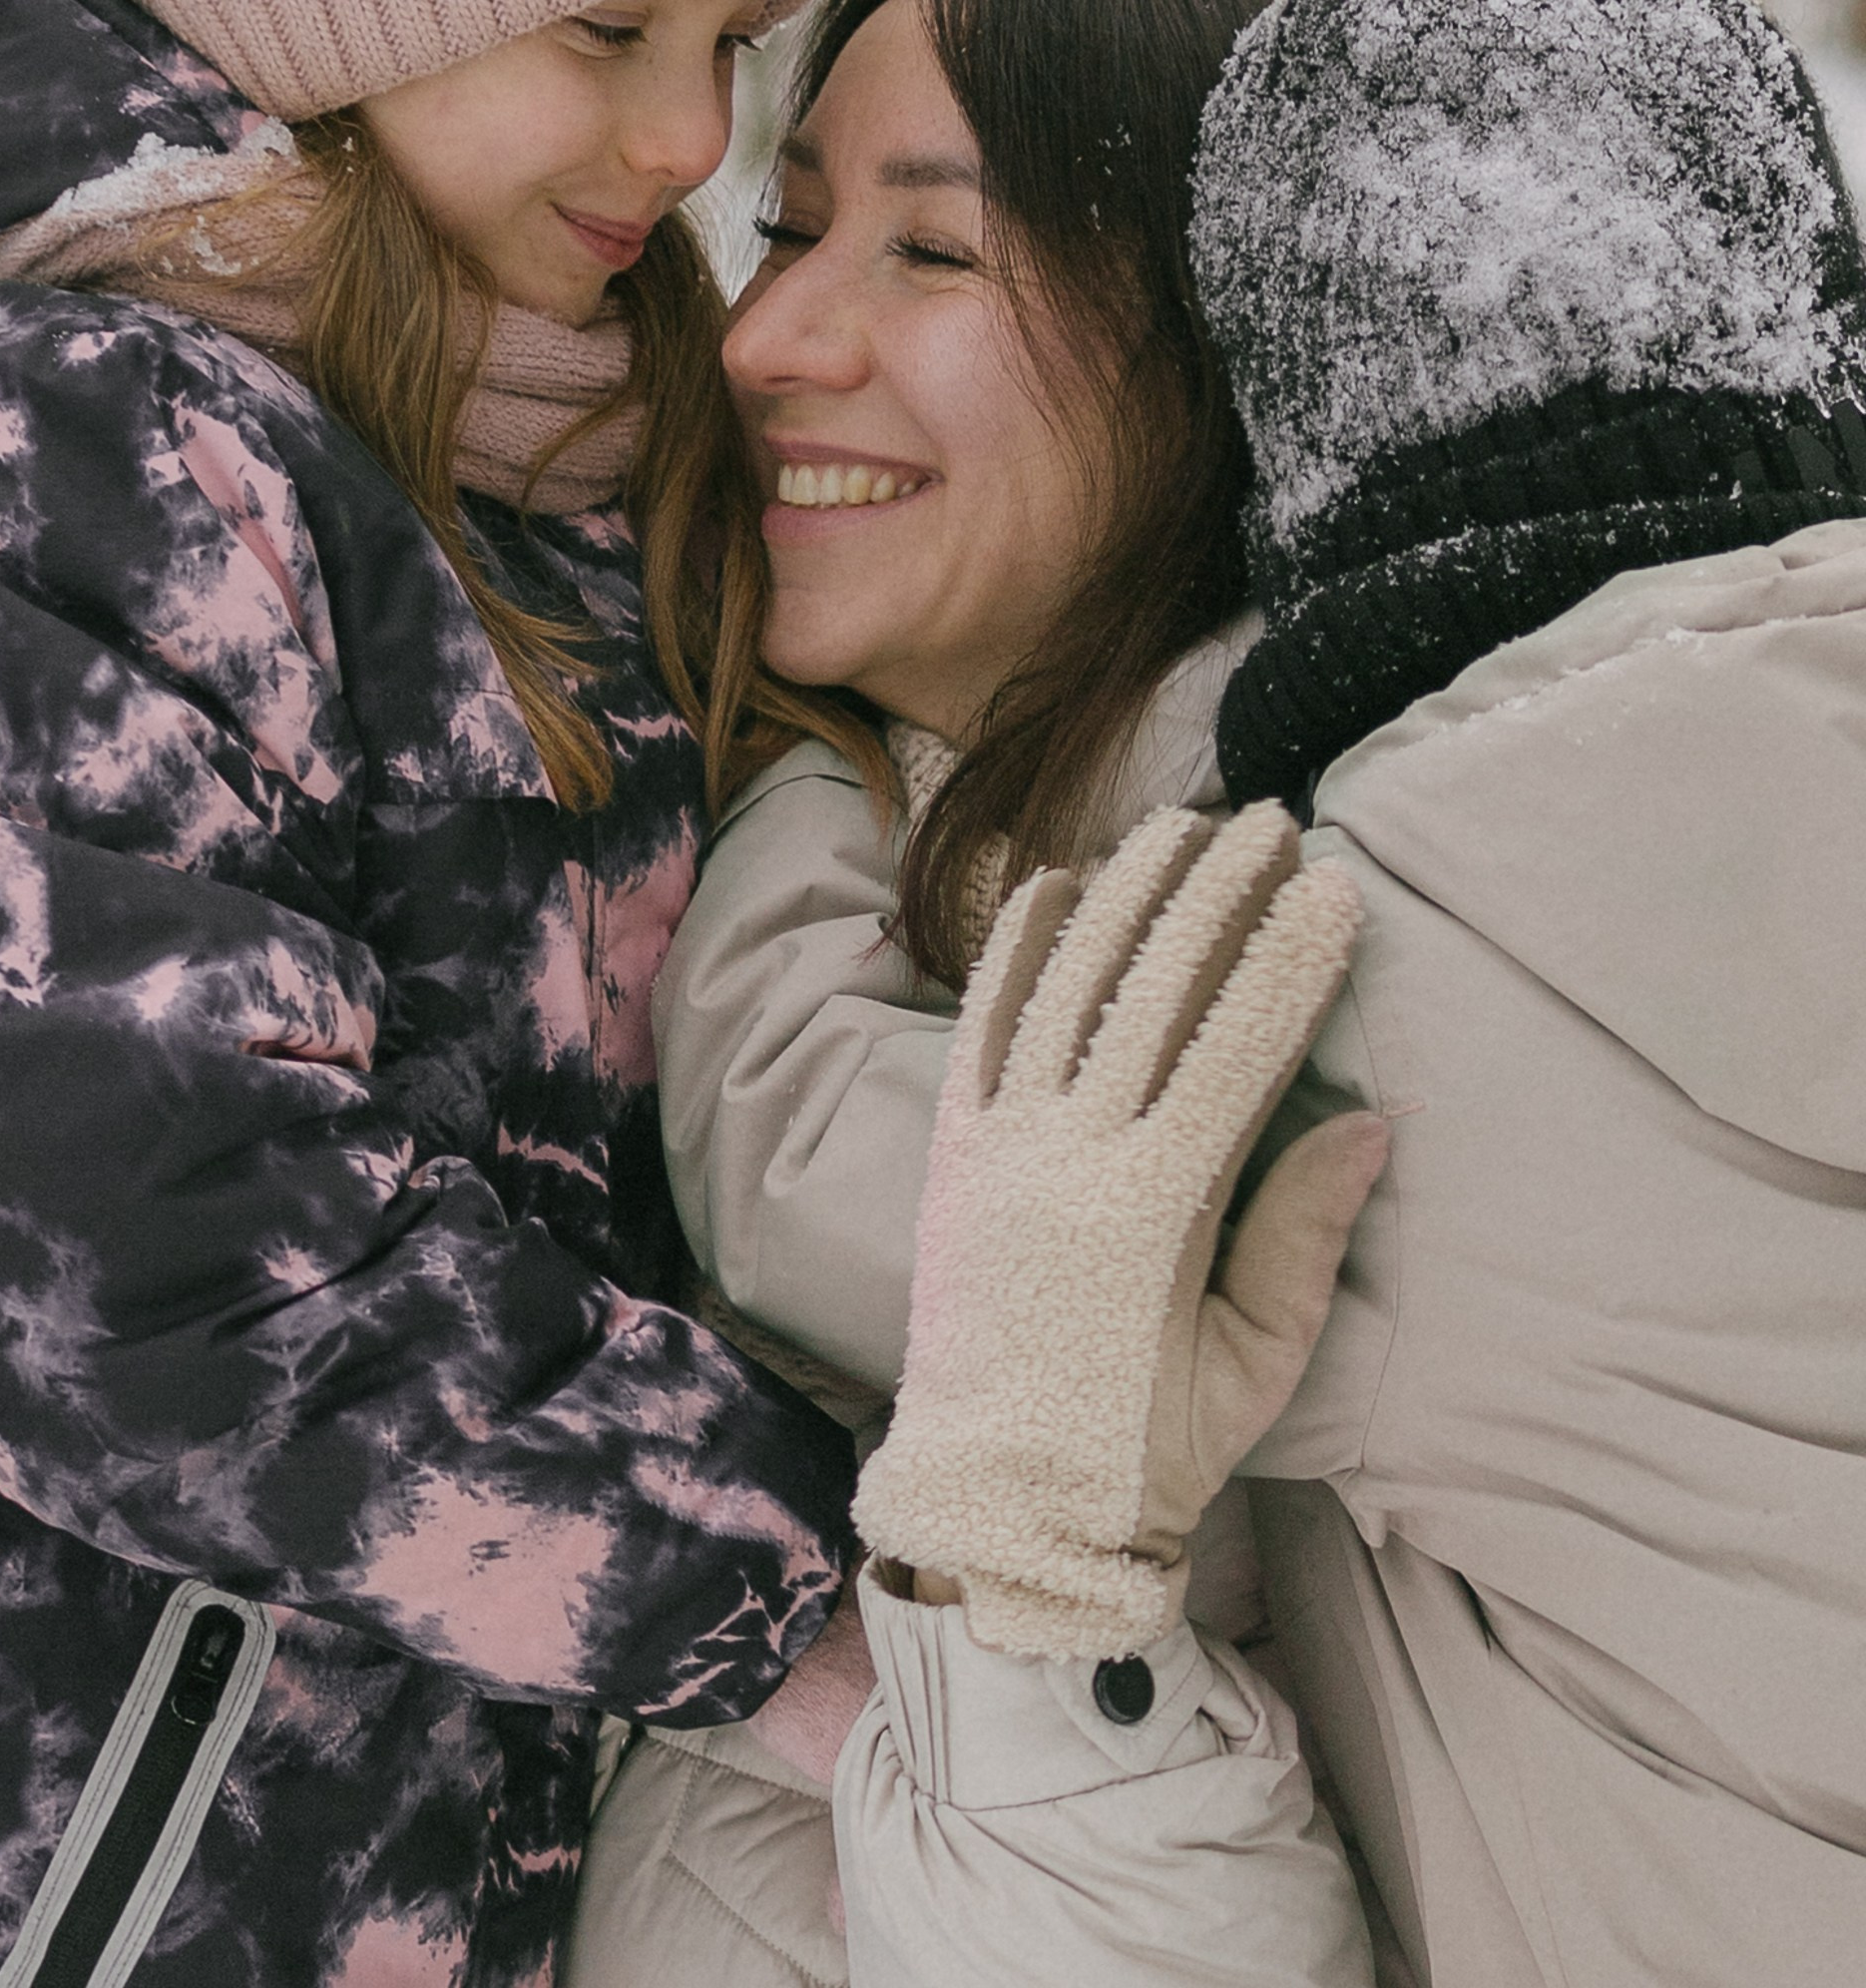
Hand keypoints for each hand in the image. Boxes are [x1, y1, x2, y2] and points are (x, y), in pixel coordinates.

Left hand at [854, 804, 1383, 1658]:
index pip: (1237, 1049)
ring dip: (1124, 893)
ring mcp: (1000, 1146)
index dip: (1287, 958)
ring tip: (1175, 826)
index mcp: (1154, 1212)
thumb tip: (1369, 1119)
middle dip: (1212, 892)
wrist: (997, 1500)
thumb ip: (1305, 1238)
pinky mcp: (951, 1151)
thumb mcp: (1256, 1367)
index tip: (1332, 886)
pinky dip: (1015, 945)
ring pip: (1066, 985)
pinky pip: (982, 1024)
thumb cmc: (1148, 1447)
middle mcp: (1069, 1158)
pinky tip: (1054, 880)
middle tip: (1264, 819)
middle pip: (1151, 989)